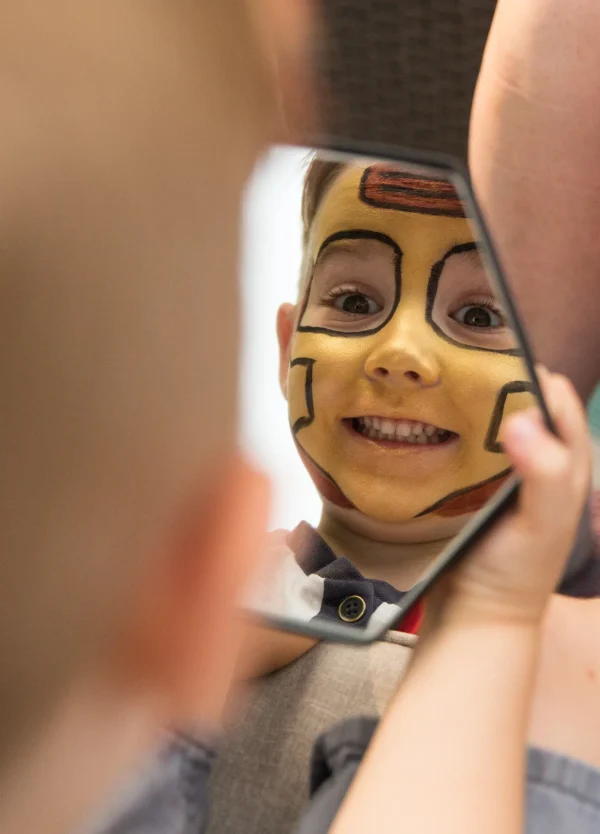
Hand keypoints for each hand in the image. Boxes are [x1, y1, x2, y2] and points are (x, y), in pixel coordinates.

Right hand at [429, 369, 590, 627]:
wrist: (476, 617)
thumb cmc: (514, 573)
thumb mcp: (539, 525)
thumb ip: (543, 475)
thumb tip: (522, 421)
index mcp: (565, 471)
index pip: (560, 407)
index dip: (539, 378)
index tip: (502, 352)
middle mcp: (540, 471)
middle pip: (530, 410)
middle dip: (506, 382)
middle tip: (468, 361)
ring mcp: (508, 482)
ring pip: (499, 428)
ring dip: (481, 405)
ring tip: (450, 384)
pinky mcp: (479, 493)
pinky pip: (473, 450)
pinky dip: (461, 432)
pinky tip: (438, 426)